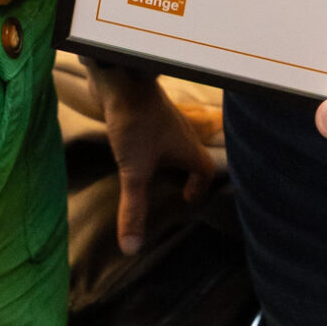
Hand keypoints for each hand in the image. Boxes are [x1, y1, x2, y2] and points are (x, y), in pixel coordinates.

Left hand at [90, 64, 214, 253]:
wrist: (121, 77)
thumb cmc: (137, 122)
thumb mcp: (135, 171)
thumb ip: (134, 208)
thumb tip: (132, 248)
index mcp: (188, 148)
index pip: (205, 170)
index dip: (199, 186)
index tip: (185, 199)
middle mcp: (180, 132)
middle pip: (190, 154)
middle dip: (182, 172)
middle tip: (169, 189)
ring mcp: (162, 118)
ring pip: (171, 141)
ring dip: (164, 157)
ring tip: (150, 172)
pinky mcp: (143, 110)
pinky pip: (152, 131)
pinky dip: (147, 144)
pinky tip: (130, 149)